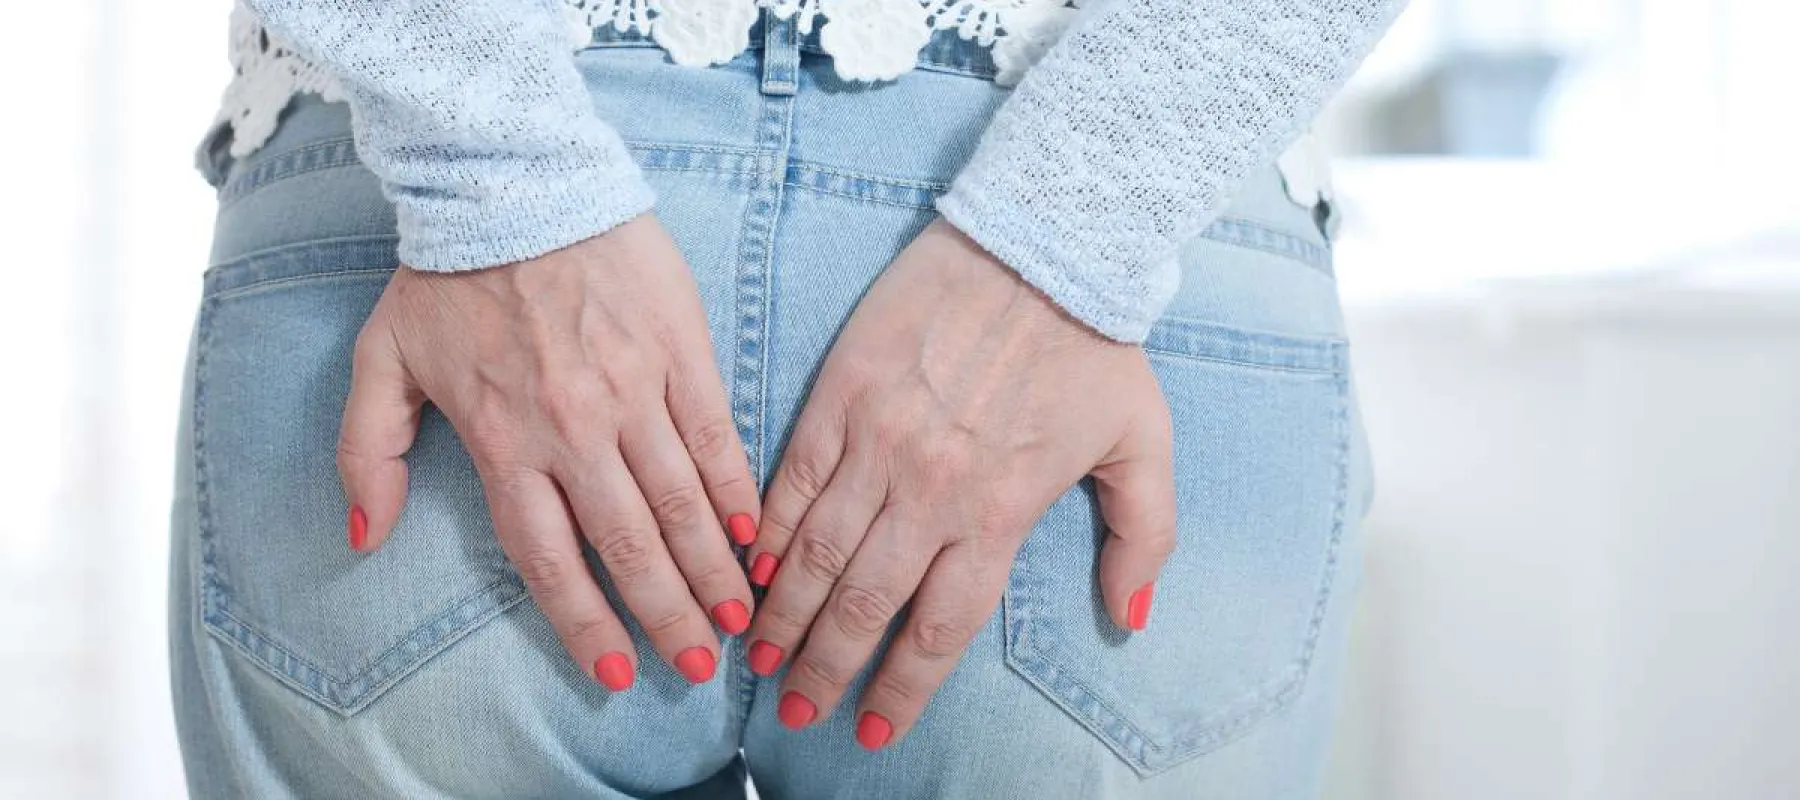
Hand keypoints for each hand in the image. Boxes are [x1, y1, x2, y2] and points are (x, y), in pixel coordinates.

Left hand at [337, 216, 759, 690]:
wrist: (516, 181)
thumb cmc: (447, 274)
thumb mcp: (380, 362)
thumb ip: (367, 454)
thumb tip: (365, 537)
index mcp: (504, 441)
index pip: (551, 560)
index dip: (587, 624)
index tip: (619, 672)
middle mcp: (573, 429)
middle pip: (629, 545)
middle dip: (669, 616)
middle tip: (700, 666)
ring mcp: (633, 391)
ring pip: (680, 502)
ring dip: (713, 570)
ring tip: (740, 619)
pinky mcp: (680, 352)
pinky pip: (715, 436)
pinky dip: (737, 490)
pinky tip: (754, 534)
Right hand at [743, 219, 1175, 747]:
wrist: (1041, 239)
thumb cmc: (1096, 343)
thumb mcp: (1143, 443)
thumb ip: (1143, 537)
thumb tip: (1129, 616)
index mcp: (998, 512)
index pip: (939, 628)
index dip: (902, 689)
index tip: (874, 730)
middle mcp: (931, 491)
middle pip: (865, 605)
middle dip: (824, 669)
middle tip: (793, 712)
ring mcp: (879, 441)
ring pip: (817, 552)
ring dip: (783, 613)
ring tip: (757, 655)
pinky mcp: (842, 393)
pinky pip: (792, 478)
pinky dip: (769, 528)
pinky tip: (751, 567)